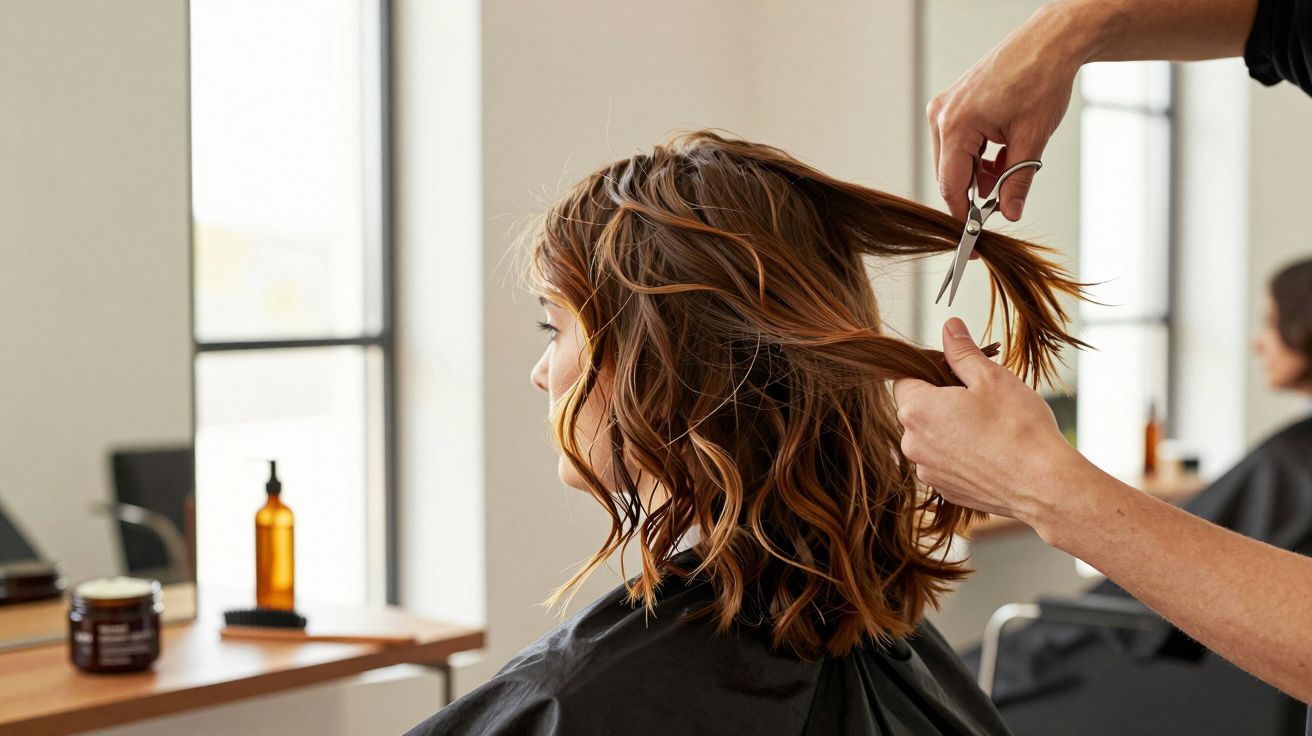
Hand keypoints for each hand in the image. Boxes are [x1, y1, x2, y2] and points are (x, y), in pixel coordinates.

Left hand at [893, 319, 1086, 529]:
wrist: (1044, 485)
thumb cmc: (1019, 427)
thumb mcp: (991, 377)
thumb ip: (963, 352)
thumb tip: (949, 328)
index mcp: (917, 410)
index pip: (904, 380)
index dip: (930, 372)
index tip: (958, 374)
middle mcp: (913, 444)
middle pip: (917, 411)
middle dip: (942, 401)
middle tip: (981, 399)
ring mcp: (928, 471)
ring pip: (932, 439)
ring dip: (952, 429)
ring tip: (990, 428)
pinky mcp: (946, 490)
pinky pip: (946, 463)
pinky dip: (962, 455)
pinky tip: (991, 453)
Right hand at [927, 4, 1087, 220]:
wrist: (1050, 41)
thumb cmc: (1041, 79)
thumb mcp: (1032, 139)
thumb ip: (1017, 181)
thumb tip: (1009, 214)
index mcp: (956, 124)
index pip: (950, 185)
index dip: (962, 216)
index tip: (973, 239)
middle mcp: (943, 115)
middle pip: (950, 173)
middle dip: (976, 192)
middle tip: (1003, 202)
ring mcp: (946, 107)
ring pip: (955, 159)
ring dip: (981, 173)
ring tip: (1011, 165)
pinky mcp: (955, 103)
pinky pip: (960, 142)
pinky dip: (981, 155)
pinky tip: (1004, 150)